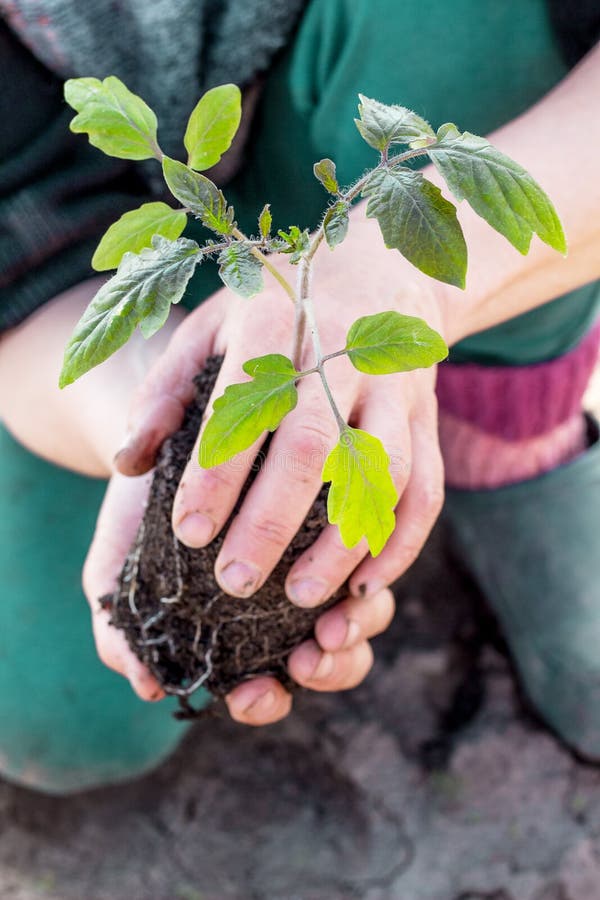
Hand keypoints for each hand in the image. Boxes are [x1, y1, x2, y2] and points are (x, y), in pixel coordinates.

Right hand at [83, 467, 395, 722]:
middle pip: (341, 655)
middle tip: (306, 661)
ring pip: (366, 608)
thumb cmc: (136, 517)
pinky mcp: (340, 502)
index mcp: (248, 627)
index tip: (253, 693)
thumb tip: (148, 687)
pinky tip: (332, 554)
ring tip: (326, 625)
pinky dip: (364, 559)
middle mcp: (294, 597)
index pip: (268, 686)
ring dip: (355, 628)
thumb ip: (123, 634)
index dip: (269, 700)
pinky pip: (371, 541)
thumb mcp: (118, 572)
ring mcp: (323, 553)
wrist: (154, 437)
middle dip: (332, 669)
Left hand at [114, 216, 447, 718]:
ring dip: (344, 542)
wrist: (381, 271)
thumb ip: (166, 390)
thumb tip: (126, 464)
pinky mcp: (426, 417)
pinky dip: (401, 540)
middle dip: (272, 521)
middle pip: (314, 446)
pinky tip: (366, 583)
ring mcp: (395, 386)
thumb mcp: (213, 325)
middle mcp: (343, 353)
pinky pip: (427, 487)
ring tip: (301, 598)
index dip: (217, 473)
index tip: (188, 532)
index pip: (246, 406)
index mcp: (277, 323)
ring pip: (382, 473)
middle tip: (235, 582)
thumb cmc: (279, 309)